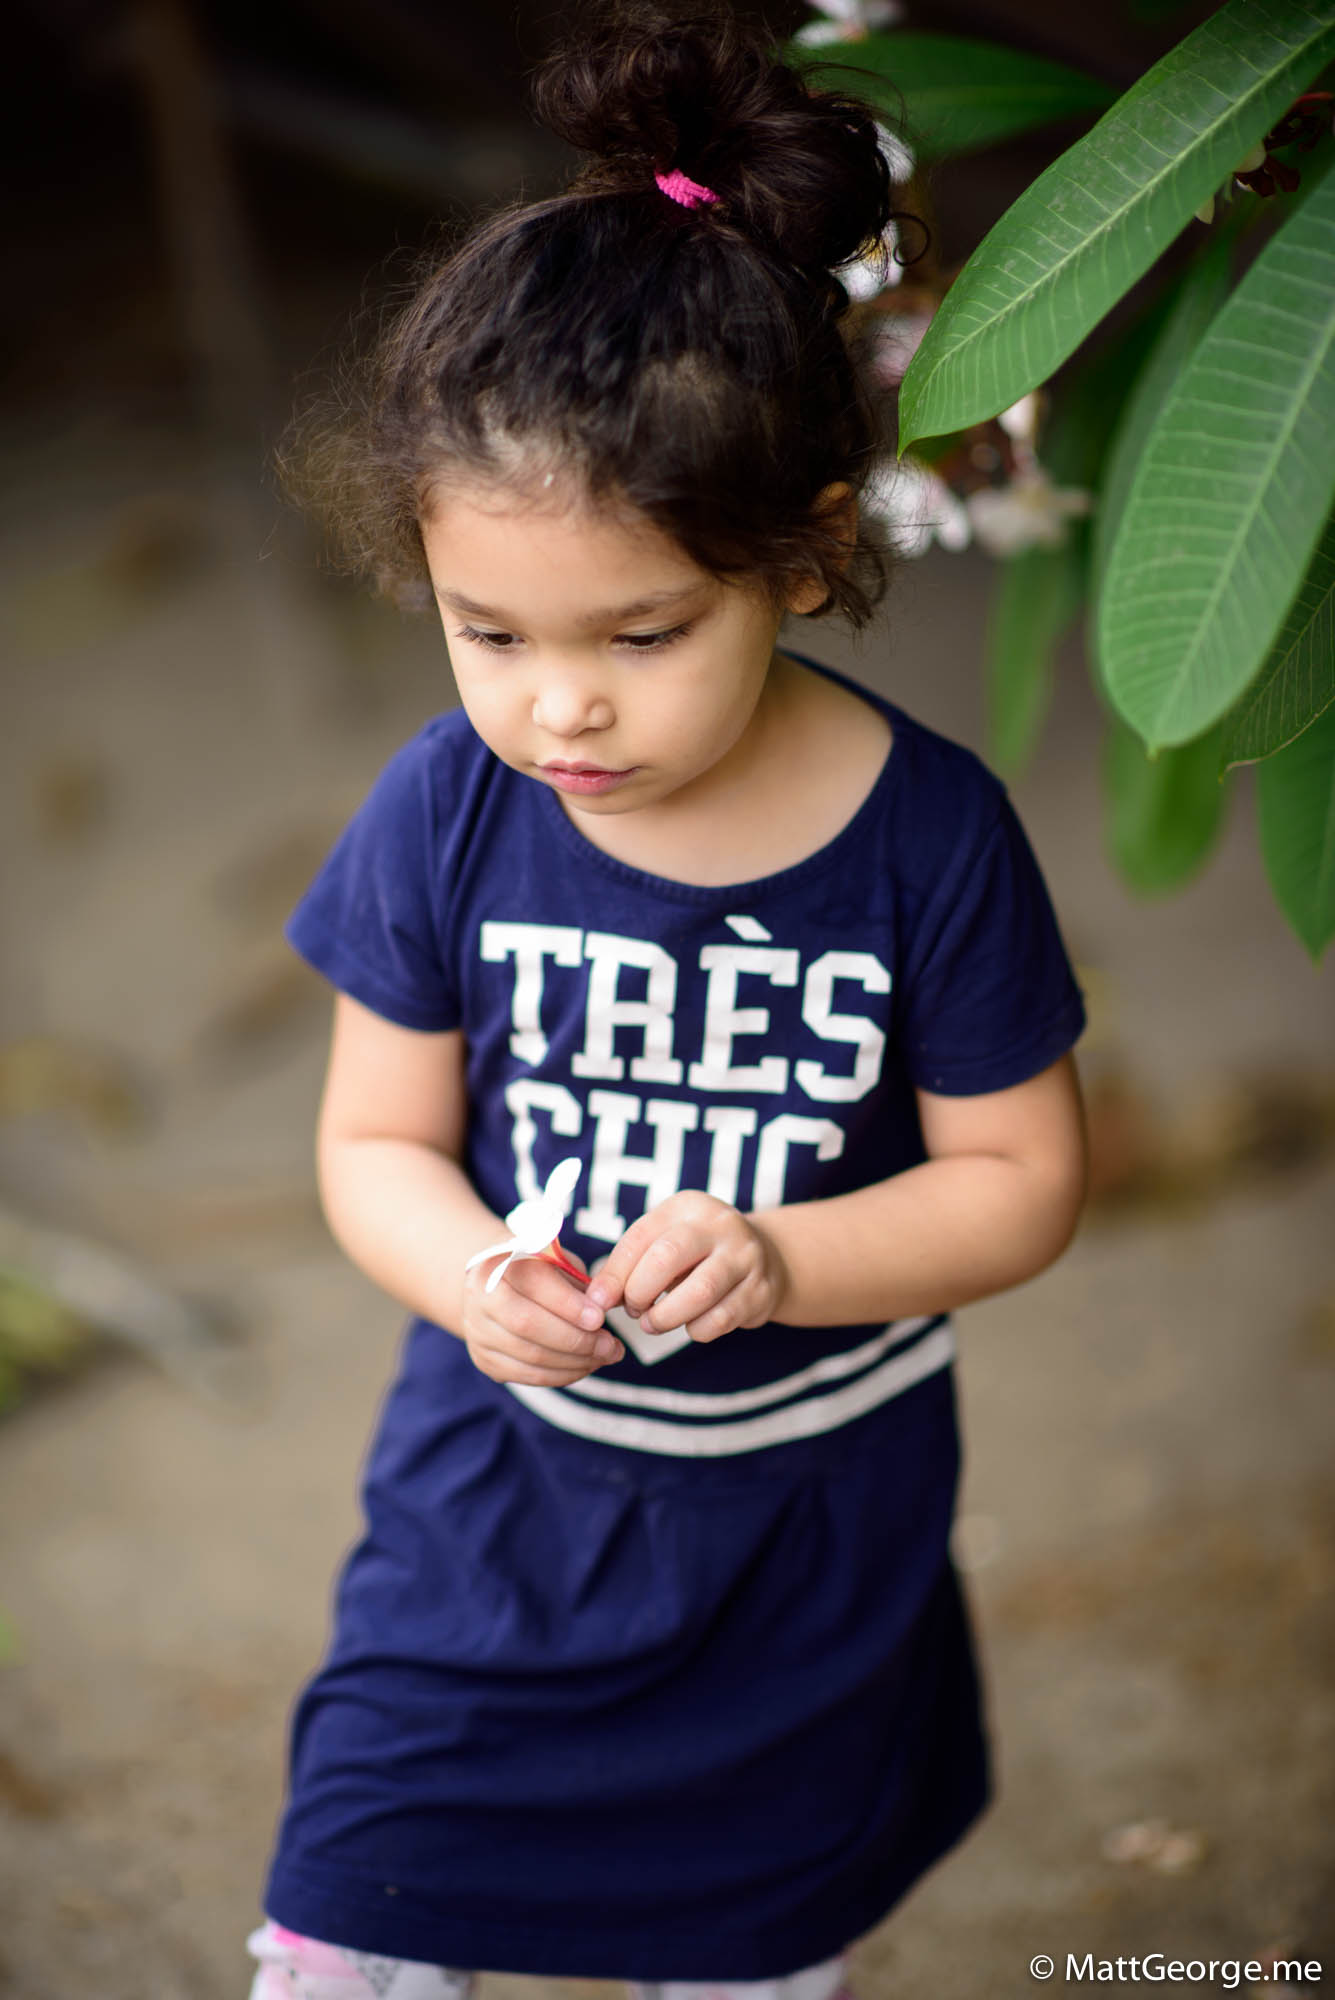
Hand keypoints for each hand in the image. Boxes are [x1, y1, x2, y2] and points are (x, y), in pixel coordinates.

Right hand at [462, 1247, 623, 1386]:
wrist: (497, 1287)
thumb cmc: (537, 1269)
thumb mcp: (556, 1261)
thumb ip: (575, 1280)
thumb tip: (601, 1308)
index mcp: (497, 1261)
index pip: (532, 1282)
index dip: (568, 1303)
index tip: (600, 1317)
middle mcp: (479, 1297)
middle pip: (527, 1324)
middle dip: (576, 1339)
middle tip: (610, 1344)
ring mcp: (478, 1332)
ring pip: (530, 1356)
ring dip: (575, 1361)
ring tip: (605, 1355)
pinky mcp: (485, 1360)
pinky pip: (527, 1376)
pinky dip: (562, 1375)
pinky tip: (586, 1365)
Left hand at [586, 1192, 788, 1343]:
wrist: (765, 1258)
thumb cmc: (696, 1254)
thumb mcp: (664, 1242)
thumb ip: (629, 1265)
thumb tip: (597, 1299)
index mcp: (688, 1207)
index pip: (640, 1238)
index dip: (614, 1274)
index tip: (598, 1301)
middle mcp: (720, 1225)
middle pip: (667, 1258)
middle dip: (640, 1292)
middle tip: (633, 1310)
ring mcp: (745, 1257)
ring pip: (699, 1293)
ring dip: (665, 1317)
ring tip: (653, 1324)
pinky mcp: (760, 1291)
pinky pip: (720, 1320)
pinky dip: (695, 1330)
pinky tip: (689, 1324)